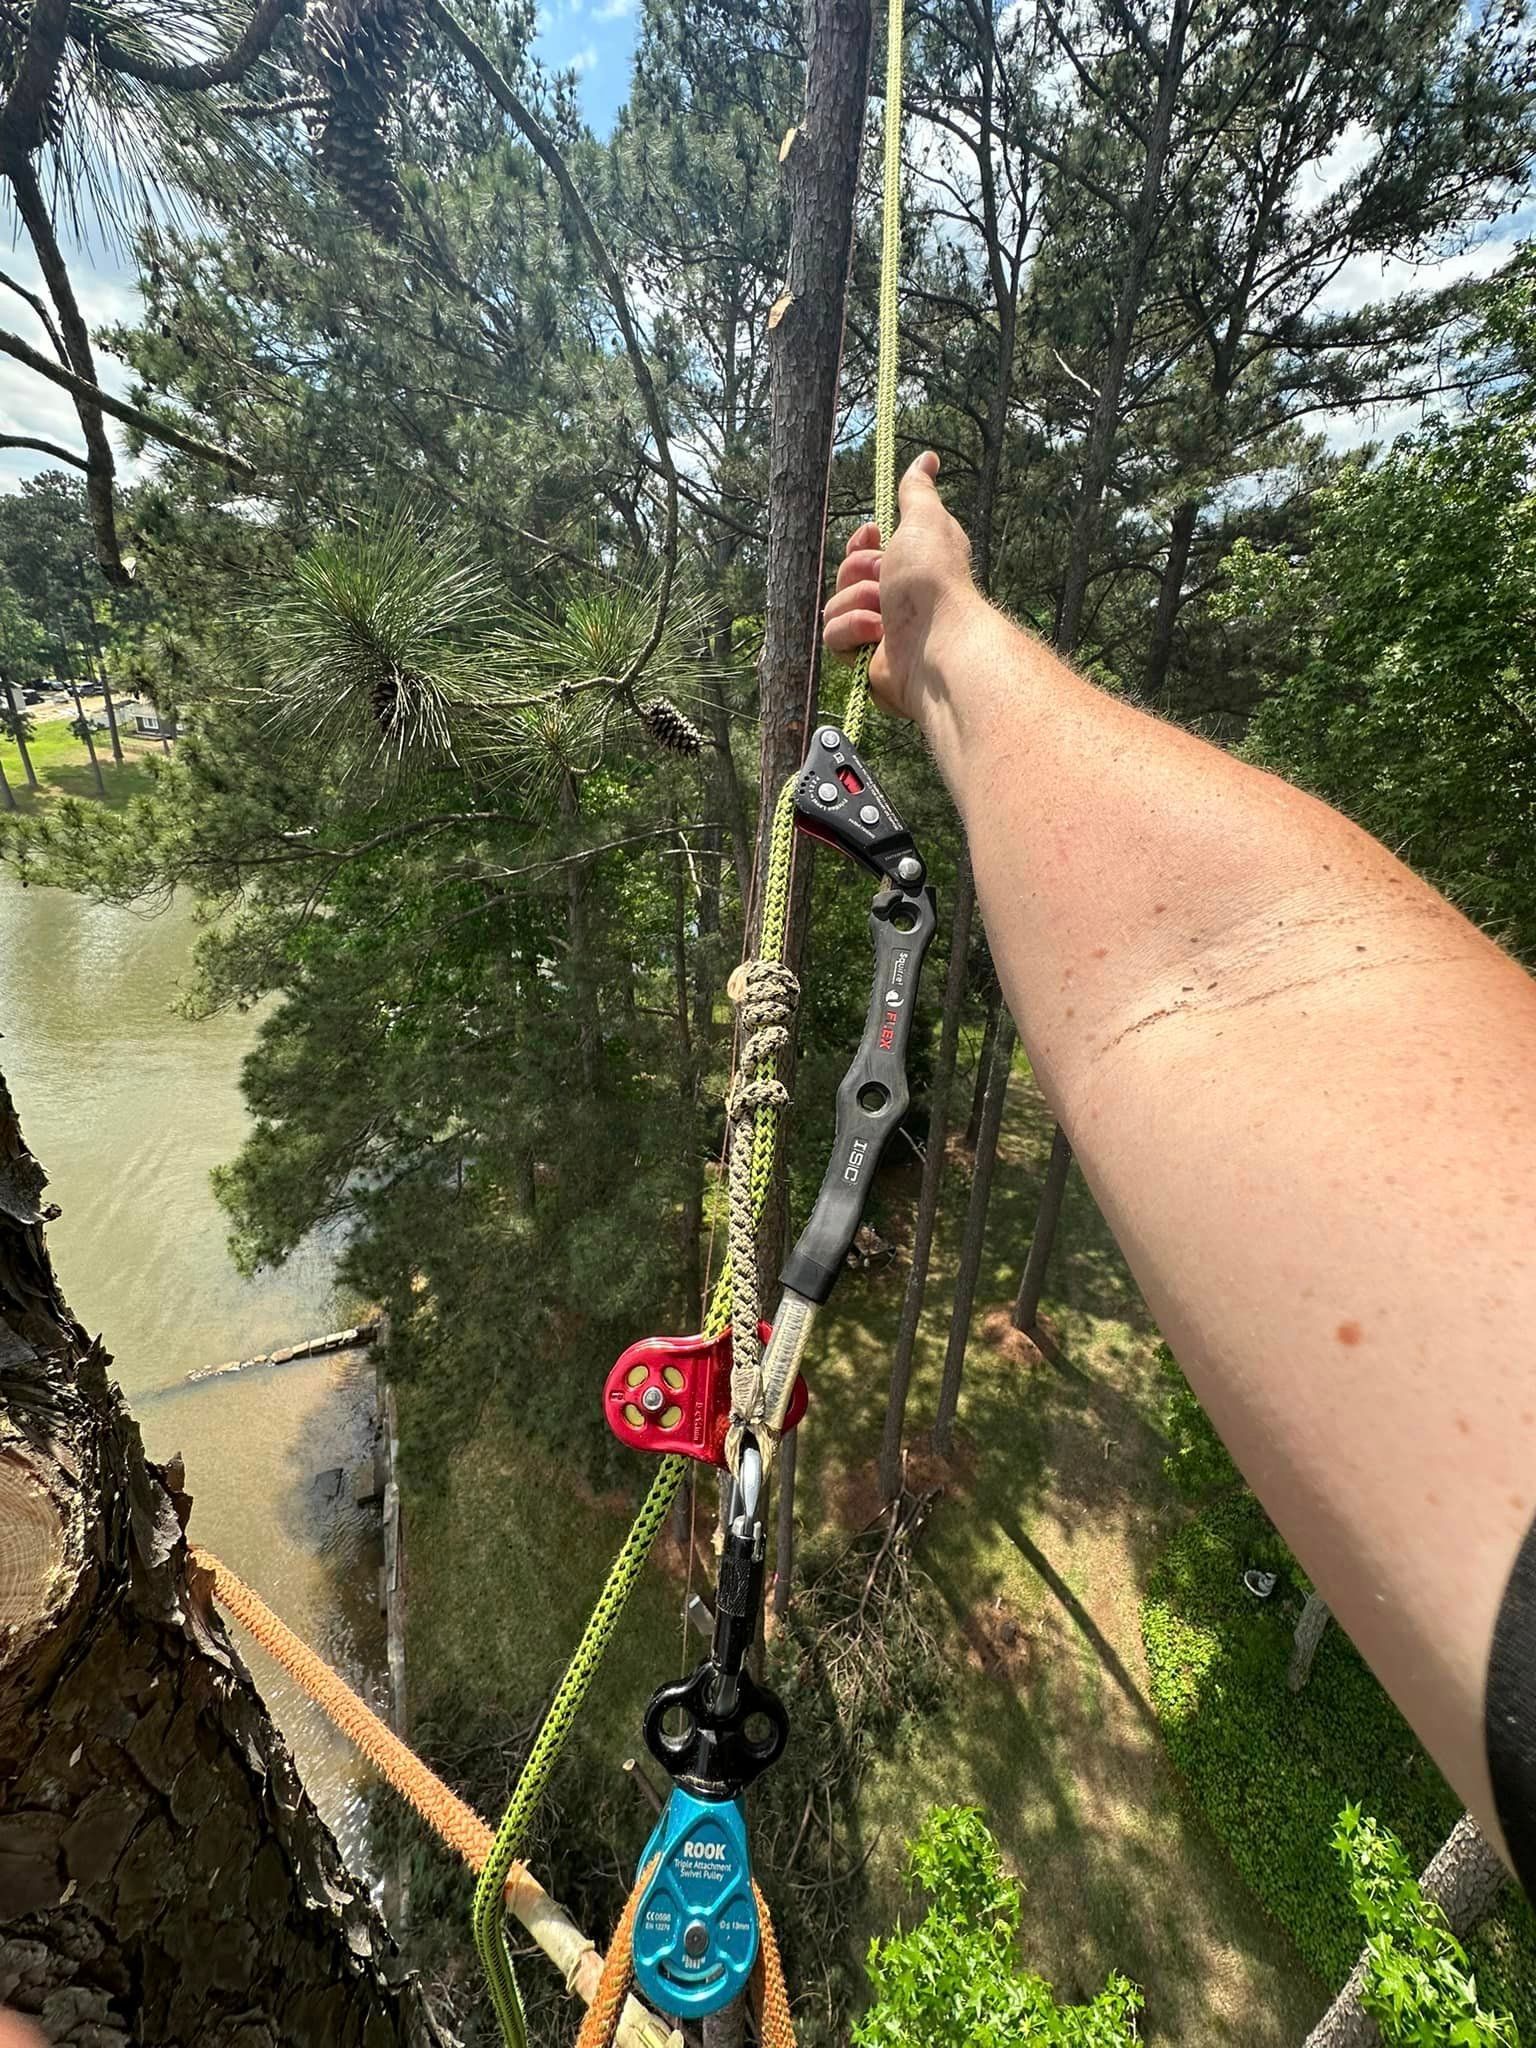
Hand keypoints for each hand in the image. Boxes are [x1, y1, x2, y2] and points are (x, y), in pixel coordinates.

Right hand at [822, 451, 976, 721]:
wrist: (933, 644)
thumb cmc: (932, 579)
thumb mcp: (924, 520)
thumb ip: (917, 490)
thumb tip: (928, 458)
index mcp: (910, 566)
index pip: (867, 550)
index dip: (861, 542)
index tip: (872, 534)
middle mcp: (895, 598)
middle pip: (847, 574)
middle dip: (858, 572)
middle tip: (882, 580)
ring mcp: (879, 630)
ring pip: (835, 605)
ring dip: (855, 603)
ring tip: (882, 615)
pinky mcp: (864, 660)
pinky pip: (833, 637)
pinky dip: (850, 632)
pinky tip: (876, 636)